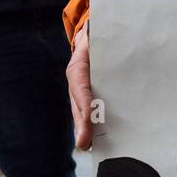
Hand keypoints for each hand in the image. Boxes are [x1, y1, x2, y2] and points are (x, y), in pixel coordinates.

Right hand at [67, 26, 93, 149]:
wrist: (95, 37)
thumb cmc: (99, 38)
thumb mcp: (97, 36)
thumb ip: (95, 37)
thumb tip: (93, 30)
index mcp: (78, 69)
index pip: (80, 90)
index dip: (84, 107)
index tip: (87, 122)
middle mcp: (77, 82)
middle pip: (78, 106)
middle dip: (82, 125)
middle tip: (85, 144)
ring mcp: (82, 91)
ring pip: (81, 112)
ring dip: (85, 130)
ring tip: (89, 146)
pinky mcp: (90, 96)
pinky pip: (90, 112)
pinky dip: (91, 126)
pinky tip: (97, 140)